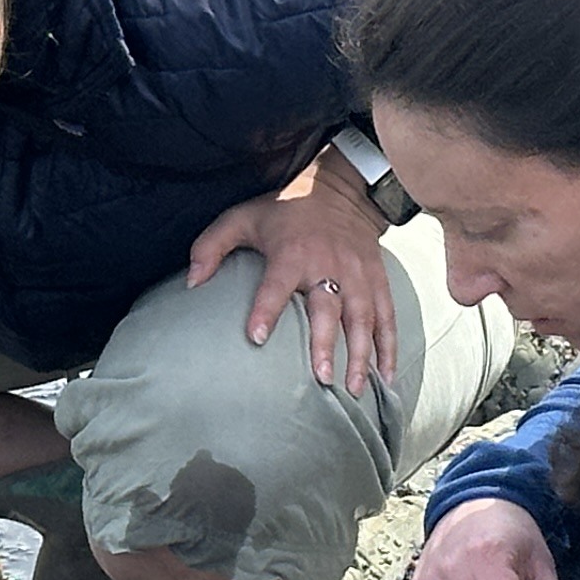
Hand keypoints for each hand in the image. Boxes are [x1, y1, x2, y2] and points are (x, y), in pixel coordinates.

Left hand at [187, 162, 398, 393]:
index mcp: (292, 253)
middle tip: (320, 378)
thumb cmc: (285, 210)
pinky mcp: (377, 281)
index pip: (276, 285)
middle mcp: (328, 266)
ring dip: (360, 355)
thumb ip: (211, 246)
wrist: (342, 190)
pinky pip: (387, 317)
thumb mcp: (242, 217)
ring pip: (363, 318)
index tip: (257, 338)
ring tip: (353, 388)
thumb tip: (191, 283)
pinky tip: (386, 377)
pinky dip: (389, 347)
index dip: (266, 310)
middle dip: (325, 344)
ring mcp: (357, 275)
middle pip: (328, 309)